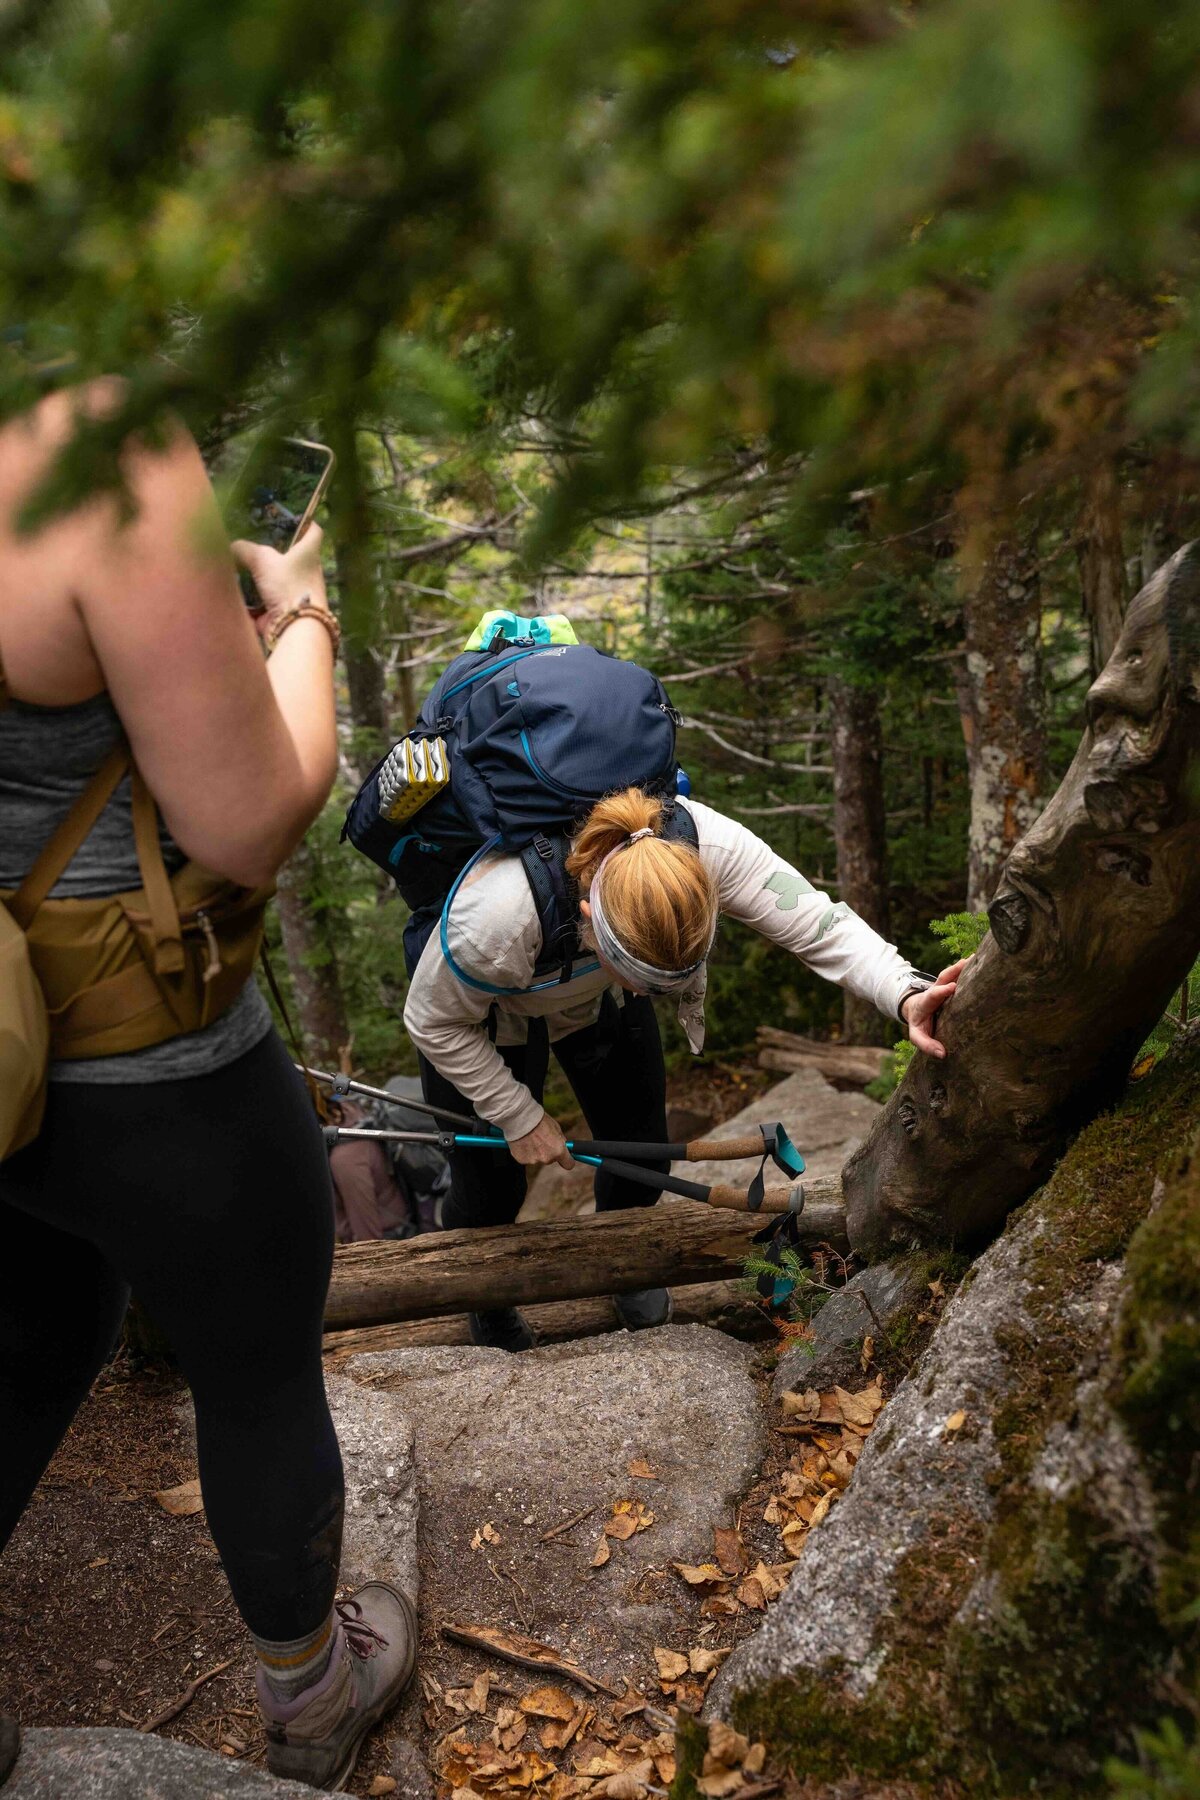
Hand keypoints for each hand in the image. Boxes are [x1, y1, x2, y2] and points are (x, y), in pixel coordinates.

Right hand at [231, 523, 328, 642]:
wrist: (295, 627)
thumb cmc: (287, 586)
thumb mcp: (263, 560)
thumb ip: (245, 550)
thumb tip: (232, 546)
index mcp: (309, 555)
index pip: (314, 532)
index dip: (308, 524)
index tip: (299, 520)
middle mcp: (308, 574)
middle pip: (294, 559)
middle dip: (276, 556)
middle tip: (254, 549)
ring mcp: (298, 595)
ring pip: (279, 583)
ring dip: (262, 580)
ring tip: (238, 571)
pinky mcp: (287, 613)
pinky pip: (268, 604)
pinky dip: (254, 603)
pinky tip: (237, 597)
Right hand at [509, 1111, 574, 1169]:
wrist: (519, 1117)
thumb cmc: (538, 1120)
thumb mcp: (556, 1128)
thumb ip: (561, 1141)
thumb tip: (564, 1146)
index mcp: (558, 1150)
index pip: (568, 1164)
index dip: (567, 1160)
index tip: (565, 1157)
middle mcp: (547, 1158)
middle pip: (551, 1160)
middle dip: (548, 1151)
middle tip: (542, 1139)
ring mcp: (534, 1160)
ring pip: (538, 1158)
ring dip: (536, 1151)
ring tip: (531, 1138)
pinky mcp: (522, 1160)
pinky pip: (527, 1157)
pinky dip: (526, 1151)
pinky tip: (524, 1141)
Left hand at [901, 958, 968, 1059]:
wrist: (916, 1010)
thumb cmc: (919, 1024)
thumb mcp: (917, 1035)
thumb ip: (926, 1044)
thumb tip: (942, 1054)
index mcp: (926, 1002)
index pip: (932, 995)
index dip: (941, 991)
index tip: (953, 987)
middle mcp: (934, 990)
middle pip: (943, 977)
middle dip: (954, 970)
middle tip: (967, 962)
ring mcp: (943, 985)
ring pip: (951, 972)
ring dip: (963, 965)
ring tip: (977, 957)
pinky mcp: (950, 984)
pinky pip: (958, 974)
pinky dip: (968, 967)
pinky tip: (980, 960)